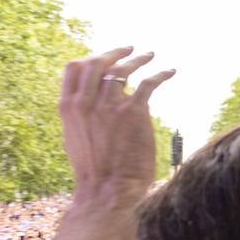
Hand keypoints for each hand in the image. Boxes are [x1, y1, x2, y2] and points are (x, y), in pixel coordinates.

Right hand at [60, 47, 173, 200]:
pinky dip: (161, 74)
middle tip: (130, 49)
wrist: (107, 190)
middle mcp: (86, 102)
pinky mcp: (133, 111)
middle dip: (115, 52)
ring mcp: (109, 105)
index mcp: (69, 107)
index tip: (108, 55)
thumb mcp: (76, 137)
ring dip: (139, 59)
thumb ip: (82, 115)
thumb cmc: (95, 170)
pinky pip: (149, 82)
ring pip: (124, 69)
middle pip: (98, 62)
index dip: (93, 57)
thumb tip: (92, 99)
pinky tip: (170, 72)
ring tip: (151, 56)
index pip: (75, 68)